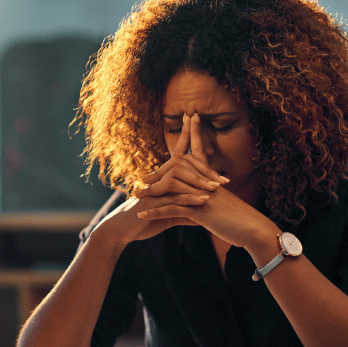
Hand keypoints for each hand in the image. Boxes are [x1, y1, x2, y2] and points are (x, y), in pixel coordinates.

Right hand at [95, 115, 227, 245]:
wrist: (124, 230)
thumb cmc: (146, 219)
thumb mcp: (171, 214)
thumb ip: (187, 209)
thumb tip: (205, 209)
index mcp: (165, 178)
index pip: (178, 152)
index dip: (186, 134)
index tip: (193, 116)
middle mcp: (159, 178)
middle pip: (182, 163)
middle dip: (204, 167)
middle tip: (224, 179)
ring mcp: (154, 188)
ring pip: (179, 177)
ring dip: (199, 184)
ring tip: (216, 191)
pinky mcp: (151, 201)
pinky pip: (173, 196)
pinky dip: (190, 198)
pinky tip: (203, 201)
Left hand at [137, 113, 279, 250]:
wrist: (254, 228)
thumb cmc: (242, 218)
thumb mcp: (226, 203)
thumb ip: (215, 197)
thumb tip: (209, 195)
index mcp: (213, 179)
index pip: (200, 152)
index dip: (195, 134)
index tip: (190, 118)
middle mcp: (205, 183)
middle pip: (178, 168)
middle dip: (158, 172)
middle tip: (141, 179)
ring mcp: (201, 195)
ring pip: (170, 188)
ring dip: (151, 193)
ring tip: (135, 197)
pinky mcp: (199, 211)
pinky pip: (172, 209)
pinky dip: (155, 212)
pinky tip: (141, 215)